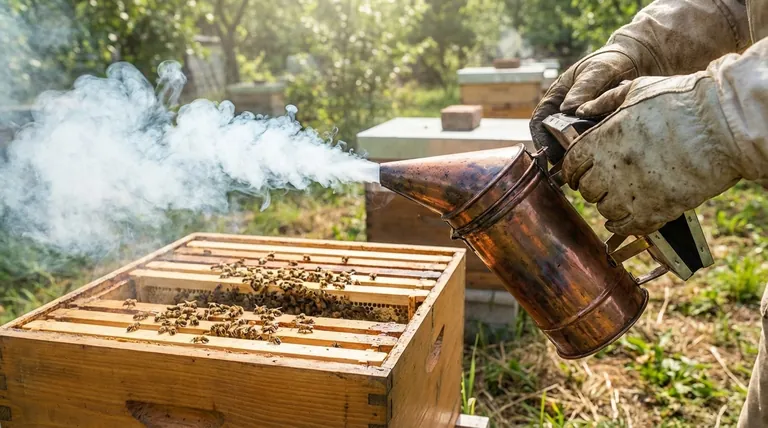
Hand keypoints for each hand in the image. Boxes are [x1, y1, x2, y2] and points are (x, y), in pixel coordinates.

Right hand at [530, 45, 644, 162]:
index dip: (541, 140)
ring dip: (580, 153)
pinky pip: (594, 143)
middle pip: (556, 139)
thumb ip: (583, 88)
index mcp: (557, 98)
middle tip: (572, 165)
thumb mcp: (597, 71)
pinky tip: (607, 153)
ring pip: (575, 144)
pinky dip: (598, 149)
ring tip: (589, 162)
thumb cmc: (611, 61)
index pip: (540, 122)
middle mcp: (566, 113)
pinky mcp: (600, 130)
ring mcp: (583, 123)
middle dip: (561, 153)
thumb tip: (568, 109)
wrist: (639, 61)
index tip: (550, 155)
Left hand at [562, 73, 741, 235]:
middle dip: (591, 187)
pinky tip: (625, 218)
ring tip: (618, 198)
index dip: (572, 170)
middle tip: (601, 185)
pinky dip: (623, 225)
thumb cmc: (682, 101)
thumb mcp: (638, 90)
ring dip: (608, 205)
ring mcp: (632, 192)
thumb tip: (581, 108)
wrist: (722, 125)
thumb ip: (605, 100)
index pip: (571, 164)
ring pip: (605, 209)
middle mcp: (611, 168)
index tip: (577, 173)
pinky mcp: (655, 210)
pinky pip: (627, 227)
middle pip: (586, 189)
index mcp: (602, 139)